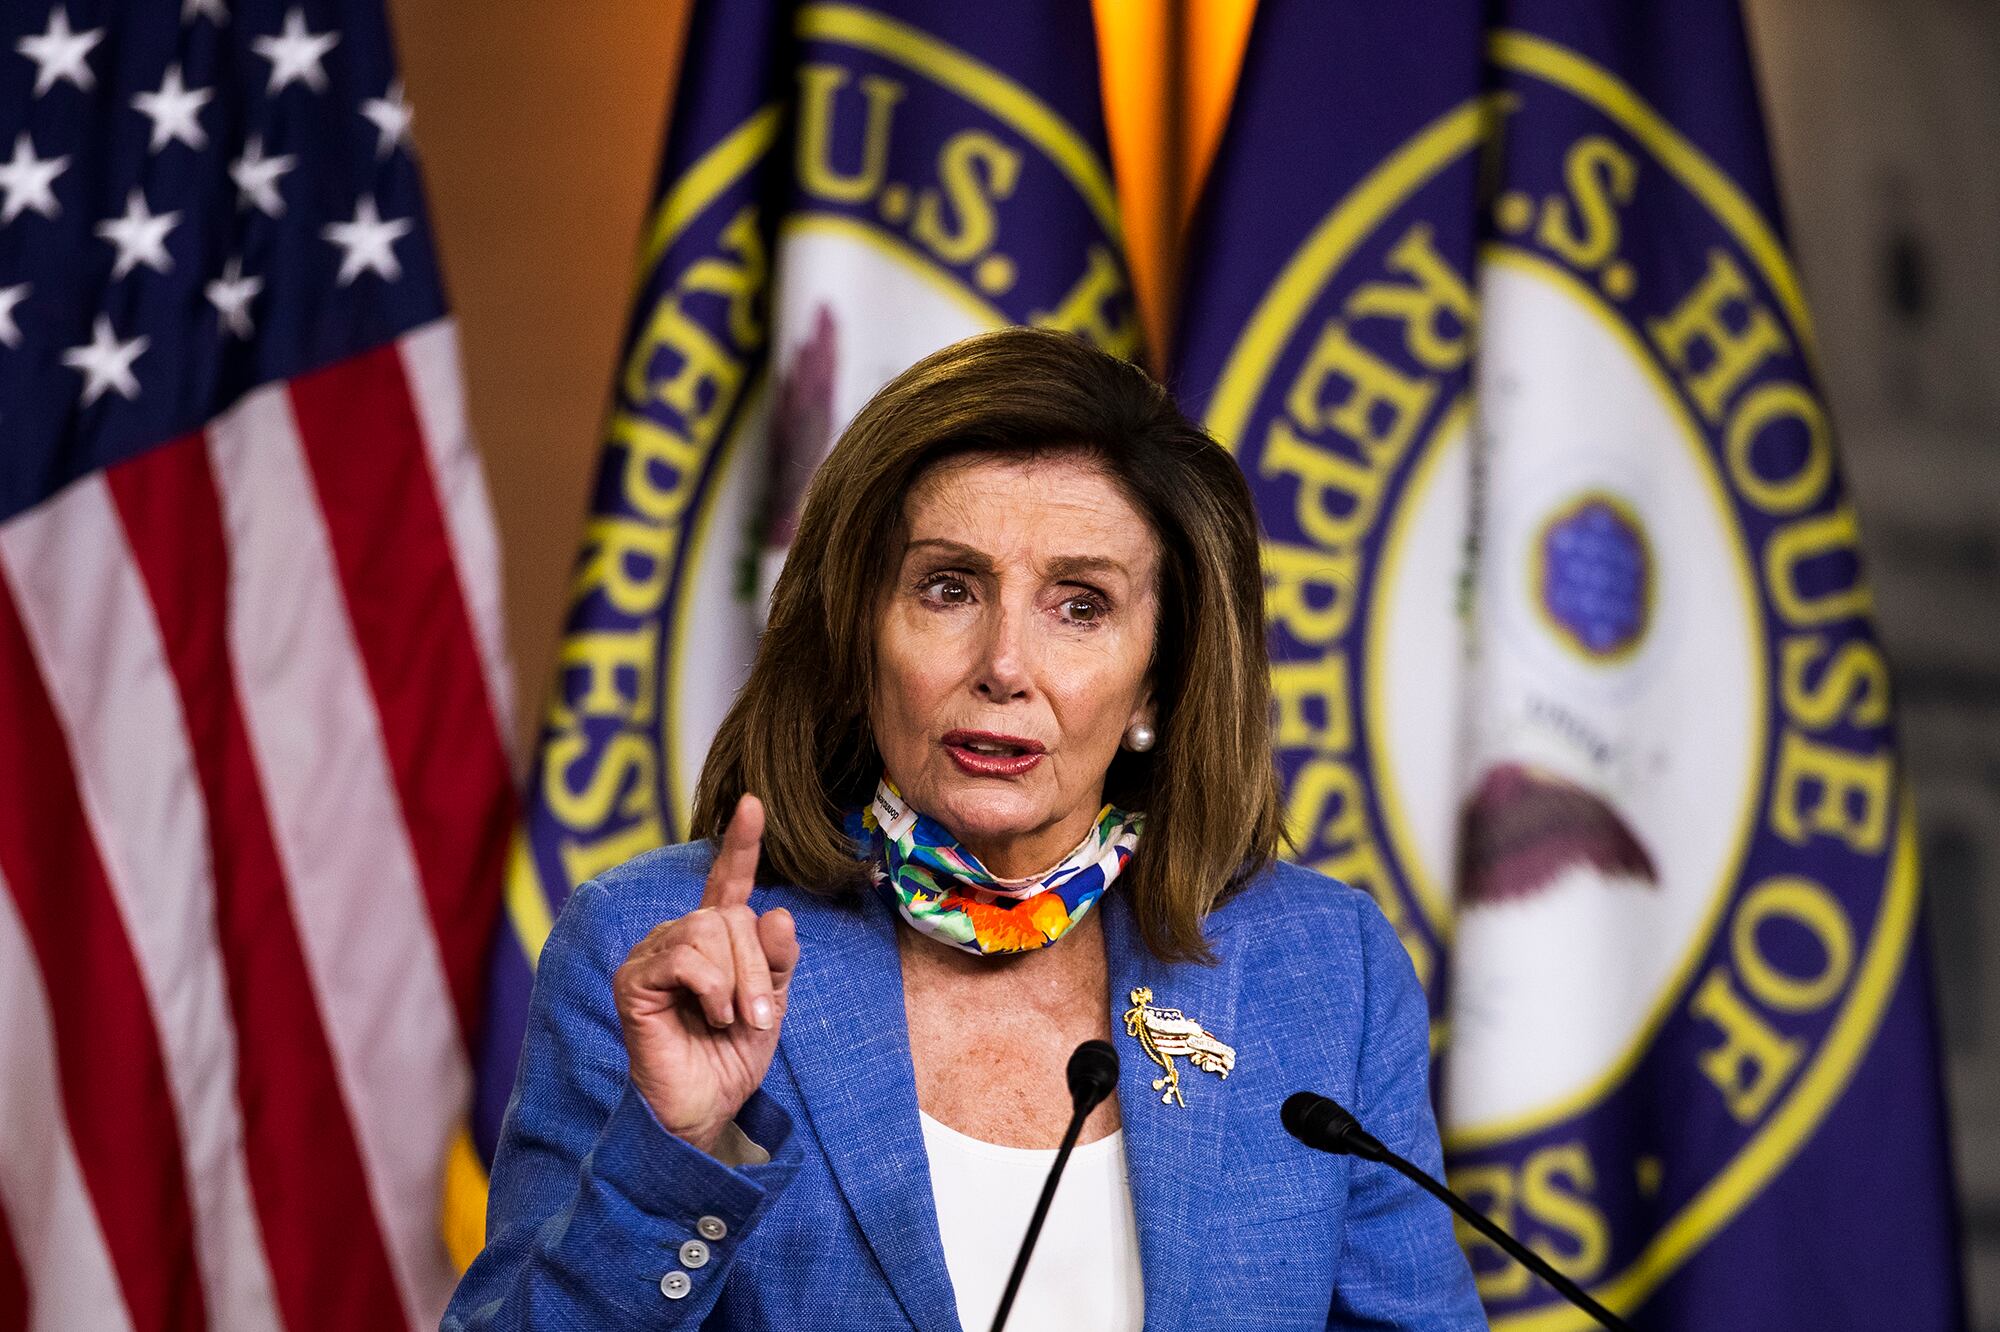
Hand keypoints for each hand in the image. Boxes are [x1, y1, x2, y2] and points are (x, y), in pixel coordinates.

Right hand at [614, 795, 798, 1155]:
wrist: (703, 1111)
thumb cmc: (730, 1059)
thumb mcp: (770, 1003)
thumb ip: (776, 959)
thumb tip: (778, 913)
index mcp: (711, 941)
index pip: (726, 882)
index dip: (740, 844)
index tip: (753, 803)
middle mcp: (677, 938)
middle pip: (729, 915)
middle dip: (755, 967)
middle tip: (756, 1016)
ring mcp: (652, 956)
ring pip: (709, 930)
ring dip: (737, 981)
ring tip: (732, 1020)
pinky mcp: (634, 980)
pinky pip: (686, 956)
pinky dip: (712, 987)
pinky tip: (710, 1015)